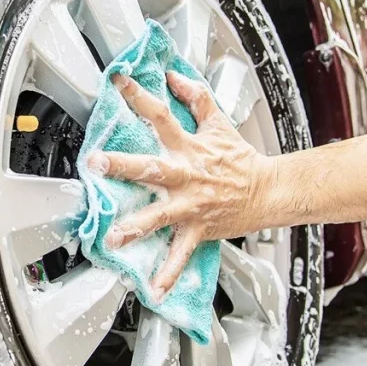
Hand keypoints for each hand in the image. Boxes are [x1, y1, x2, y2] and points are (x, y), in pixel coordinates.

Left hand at [87, 71, 276, 297]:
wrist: (269, 191)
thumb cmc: (240, 159)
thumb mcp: (218, 122)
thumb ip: (195, 97)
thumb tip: (174, 76)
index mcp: (189, 147)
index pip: (161, 116)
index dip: (140, 96)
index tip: (118, 82)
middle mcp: (186, 174)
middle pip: (151, 166)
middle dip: (123, 165)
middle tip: (96, 163)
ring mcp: (191, 204)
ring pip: (160, 215)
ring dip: (136, 226)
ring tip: (114, 237)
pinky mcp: (198, 229)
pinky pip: (181, 254)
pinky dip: (168, 273)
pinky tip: (153, 289)